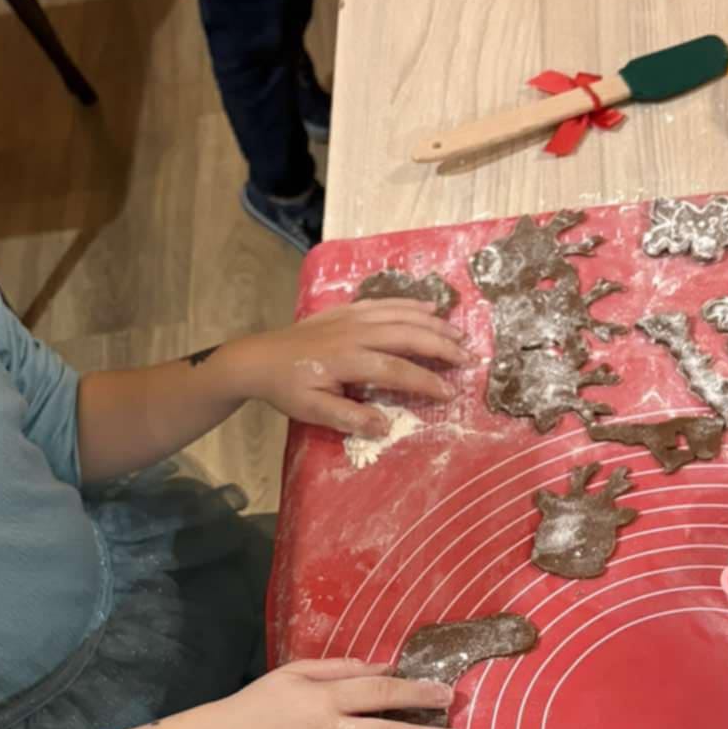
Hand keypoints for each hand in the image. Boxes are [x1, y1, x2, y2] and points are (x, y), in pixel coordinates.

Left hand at [223, 303, 467, 438]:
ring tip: (459, 335)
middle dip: (441, 347)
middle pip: (407, 335)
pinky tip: (430, 307)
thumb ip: (349, 418)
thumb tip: (384, 426)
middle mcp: (354, 333)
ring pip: (400, 315)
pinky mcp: (347, 309)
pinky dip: (410, 304)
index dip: (425, 381)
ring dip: (433, 324)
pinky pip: (385, 302)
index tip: (449, 393)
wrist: (259, 358)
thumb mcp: (313, 411)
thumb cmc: (287, 389)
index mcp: (347, 359)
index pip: (396, 370)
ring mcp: (352, 317)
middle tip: (468, 359)